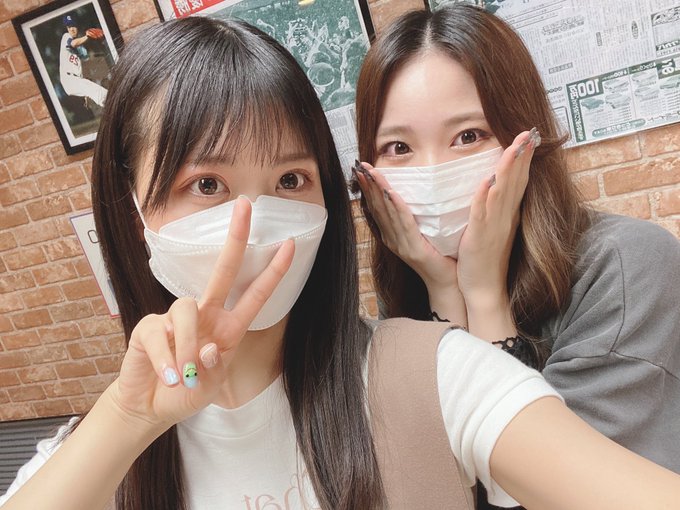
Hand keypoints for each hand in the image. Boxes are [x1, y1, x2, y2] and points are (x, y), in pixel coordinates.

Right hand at [108, 197, 293, 428]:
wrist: (150, 407)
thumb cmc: (187, 392)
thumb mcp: (210, 387)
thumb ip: (215, 369)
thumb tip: (211, 347)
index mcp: (228, 328)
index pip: (255, 295)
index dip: (273, 272)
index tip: (290, 244)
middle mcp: (206, 315)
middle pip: (223, 271)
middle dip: (236, 239)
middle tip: (246, 206)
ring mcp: (176, 319)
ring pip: (187, 308)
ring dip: (189, 345)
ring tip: (186, 375)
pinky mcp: (149, 327)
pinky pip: (161, 334)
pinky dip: (167, 359)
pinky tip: (170, 375)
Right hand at [354, 161, 457, 291]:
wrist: (447, 282)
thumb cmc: (439, 257)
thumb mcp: (422, 234)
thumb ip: (415, 218)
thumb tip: (413, 195)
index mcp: (392, 235)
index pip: (376, 207)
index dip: (369, 188)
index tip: (362, 170)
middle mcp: (392, 239)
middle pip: (377, 207)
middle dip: (369, 185)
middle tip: (361, 166)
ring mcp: (401, 244)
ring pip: (387, 212)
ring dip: (379, 190)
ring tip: (372, 173)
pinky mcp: (413, 248)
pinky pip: (404, 223)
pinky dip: (397, 206)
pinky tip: (391, 193)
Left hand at [457, 129, 539, 328]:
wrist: (484, 289)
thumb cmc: (486, 259)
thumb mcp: (495, 229)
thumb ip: (496, 209)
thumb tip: (496, 188)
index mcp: (508, 214)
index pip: (519, 181)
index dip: (525, 159)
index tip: (530, 137)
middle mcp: (505, 217)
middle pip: (516, 181)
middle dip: (522, 156)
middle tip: (529, 132)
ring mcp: (494, 226)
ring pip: (503, 192)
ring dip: (508, 169)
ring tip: (514, 147)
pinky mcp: (480, 236)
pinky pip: (483, 213)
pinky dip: (485, 197)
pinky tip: (488, 181)